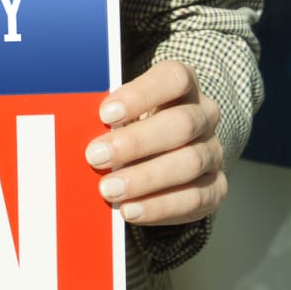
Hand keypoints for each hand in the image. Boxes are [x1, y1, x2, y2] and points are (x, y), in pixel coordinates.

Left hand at [84, 60, 226, 225]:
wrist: (162, 159)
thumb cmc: (133, 128)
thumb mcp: (122, 115)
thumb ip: (108, 118)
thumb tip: (74, 129)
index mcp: (183, 88)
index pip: (174, 79)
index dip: (142, 94)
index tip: (105, 114)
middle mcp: (204, 116)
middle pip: (182, 123)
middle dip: (136, 142)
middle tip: (96, 156)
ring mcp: (213, 152)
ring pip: (190, 162)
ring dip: (145, 178)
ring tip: (109, 190)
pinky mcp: (215, 187)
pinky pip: (194, 198)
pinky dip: (159, 206)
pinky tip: (130, 210)